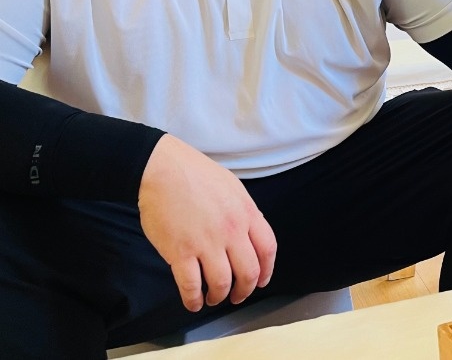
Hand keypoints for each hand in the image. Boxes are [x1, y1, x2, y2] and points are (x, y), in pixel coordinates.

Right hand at [138, 135, 276, 310]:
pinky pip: (191, 286)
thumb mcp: (233, 187)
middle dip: (244, 290)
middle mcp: (231, 231)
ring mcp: (206, 243)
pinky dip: (193, 300)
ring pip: (222, 283)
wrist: (162, 169)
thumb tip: (250, 233)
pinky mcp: (180, 253)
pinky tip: (193, 302)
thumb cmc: (195, 174)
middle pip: (248, 272)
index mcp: (246, 213)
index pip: (267, 249)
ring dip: (219, 297)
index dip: (266, 271)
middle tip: (237, 296)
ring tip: (213, 299)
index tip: (261, 281)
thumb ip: (244, 212)